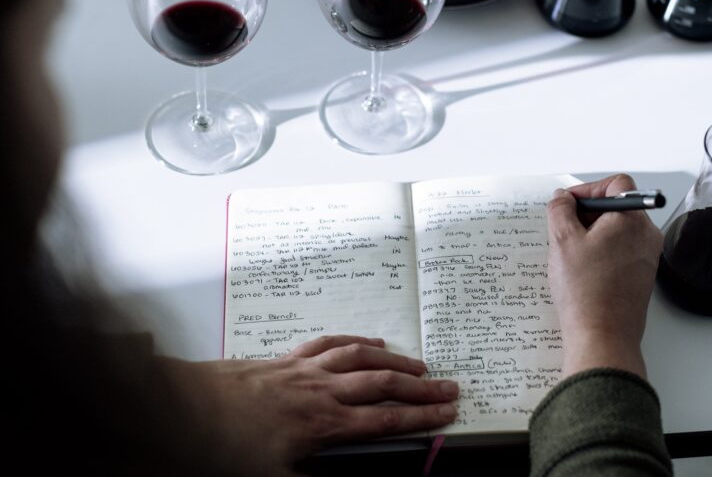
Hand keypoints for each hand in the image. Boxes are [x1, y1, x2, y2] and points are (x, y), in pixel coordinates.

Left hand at [163, 335, 458, 475]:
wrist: (184, 407)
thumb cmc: (222, 446)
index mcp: (323, 424)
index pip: (385, 420)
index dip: (420, 418)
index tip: (447, 413)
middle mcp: (321, 391)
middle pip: (383, 385)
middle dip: (420, 388)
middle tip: (449, 387)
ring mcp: (305, 370)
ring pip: (361, 358)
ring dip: (395, 361)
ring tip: (420, 367)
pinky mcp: (286, 359)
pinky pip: (330, 344)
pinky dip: (355, 341)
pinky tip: (369, 342)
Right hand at [546, 174, 663, 378]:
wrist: (602, 336)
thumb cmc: (586, 292)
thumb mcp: (562, 241)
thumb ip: (560, 210)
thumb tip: (562, 199)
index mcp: (632, 220)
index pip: (617, 185)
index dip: (589, 189)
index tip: (569, 203)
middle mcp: (646, 235)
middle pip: (617, 207)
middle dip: (588, 213)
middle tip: (564, 229)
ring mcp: (646, 257)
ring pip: (618, 230)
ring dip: (592, 234)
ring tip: (571, 254)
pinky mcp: (641, 275)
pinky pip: (621, 251)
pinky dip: (601, 252)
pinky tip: (582, 270)